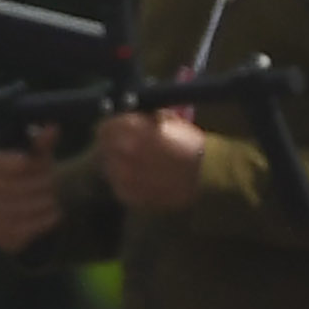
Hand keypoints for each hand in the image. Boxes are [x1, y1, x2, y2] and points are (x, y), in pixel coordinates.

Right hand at [0, 137, 65, 253]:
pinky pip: (18, 231)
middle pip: (0, 189)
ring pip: (10, 211)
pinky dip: (39, 223)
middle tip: (52, 183)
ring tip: (57, 200)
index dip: (4, 163)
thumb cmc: (32, 175)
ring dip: (37, 205)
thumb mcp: (37, 157)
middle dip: (28, 186)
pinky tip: (55, 215)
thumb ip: (42, 143)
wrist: (32, 207)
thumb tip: (53, 129)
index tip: (26, 161)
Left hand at [93, 109, 209, 213]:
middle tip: (124, 143)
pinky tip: (138, 177)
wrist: (205, 177)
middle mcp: (122, 153)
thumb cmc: (190, 145)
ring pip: (108, 166)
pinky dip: (123, 180)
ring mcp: (123, 177)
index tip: (117, 125)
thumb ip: (146, 117)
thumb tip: (132, 113)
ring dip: (116, 162)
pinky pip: (117, 184)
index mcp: (132, 130)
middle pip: (104, 146)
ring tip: (133, 161)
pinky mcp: (128, 196)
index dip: (111, 125)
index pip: (105, 126)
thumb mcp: (169, 120)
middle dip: (112, 143)